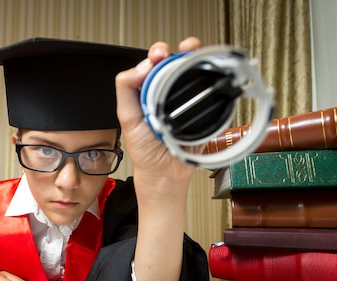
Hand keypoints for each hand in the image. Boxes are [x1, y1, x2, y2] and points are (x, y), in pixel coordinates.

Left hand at [115, 37, 201, 183]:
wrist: (165, 173)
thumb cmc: (144, 150)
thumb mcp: (127, 117)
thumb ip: (126, 90)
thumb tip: (141, 67)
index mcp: (147, 91)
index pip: (154, 64)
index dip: (157, 55)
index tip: (159, 56)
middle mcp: (166, 93)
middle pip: (177, 63)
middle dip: (180, 51)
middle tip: (180, 52)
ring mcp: (185, 100)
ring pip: (194, 72)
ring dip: (196, 60)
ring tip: (194, 56)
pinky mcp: (202, 110)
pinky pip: (208, 90)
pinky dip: (210, 79)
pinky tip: (207, 76)